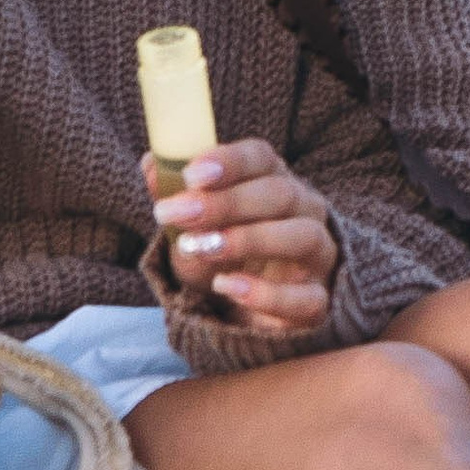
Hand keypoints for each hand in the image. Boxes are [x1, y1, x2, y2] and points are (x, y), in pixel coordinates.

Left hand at [147, 137, 340, 341]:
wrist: (236, 312)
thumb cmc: (216, 254)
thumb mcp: (189, 226)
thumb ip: (172, 194)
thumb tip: (152, 164)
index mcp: (273, 180)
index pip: (261, 157)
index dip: (228, 161)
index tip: (190, 175)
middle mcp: (304, 211)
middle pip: (279, 194)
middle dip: (225, 203)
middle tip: (177, 214)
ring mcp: (317, 257)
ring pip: (302, 237)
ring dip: (248, 239)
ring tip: (200, 248)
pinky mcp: (318, 301)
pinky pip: (306, 297)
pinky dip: (267, 294)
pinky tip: (227, 287)